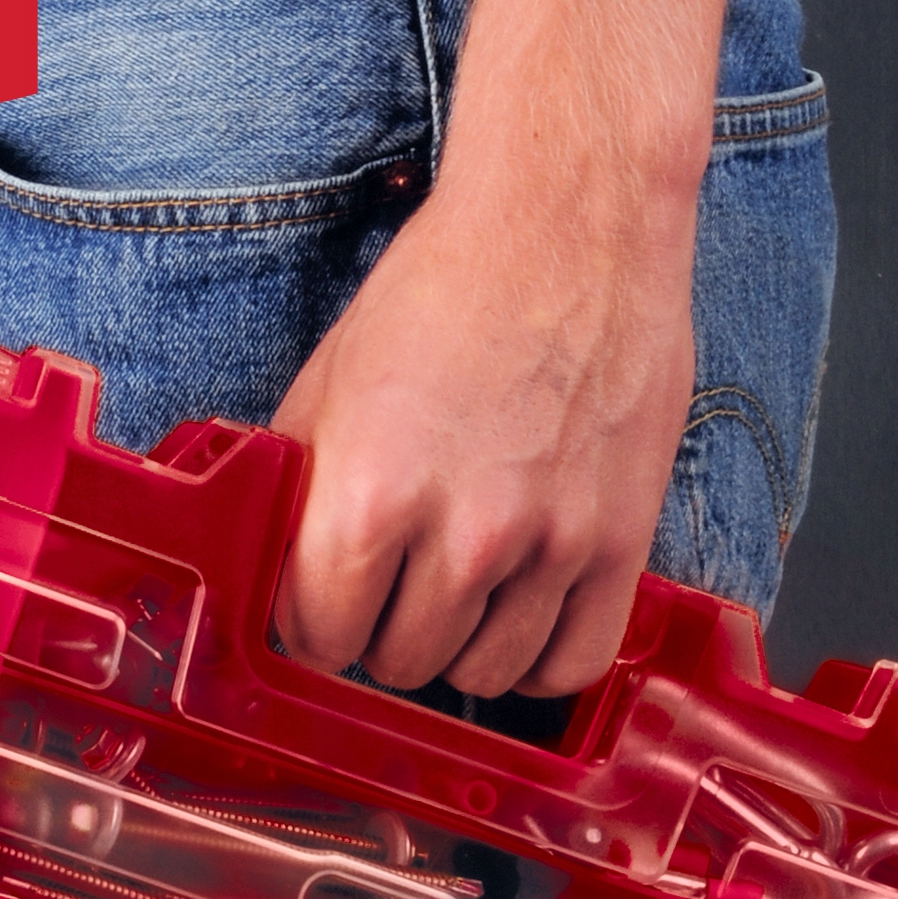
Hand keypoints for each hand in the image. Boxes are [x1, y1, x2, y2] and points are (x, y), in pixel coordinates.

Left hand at [272, 179, 697, 698]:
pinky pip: (572, 664)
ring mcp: (552, 544)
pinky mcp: (623, 541)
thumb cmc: (445, 291)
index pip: (319, 636)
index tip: (325, 606)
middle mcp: (466, 533)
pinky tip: (517, 619)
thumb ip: (297, 495)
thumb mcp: (327, 387)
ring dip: (458, 646)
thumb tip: (274, 578)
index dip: (312, 623)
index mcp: (373, 494)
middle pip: (399, 663)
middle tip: (391, 589)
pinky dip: (539, 660)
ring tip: (454, 593)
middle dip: (381, 632)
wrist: (570, 221)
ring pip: (482, 676)